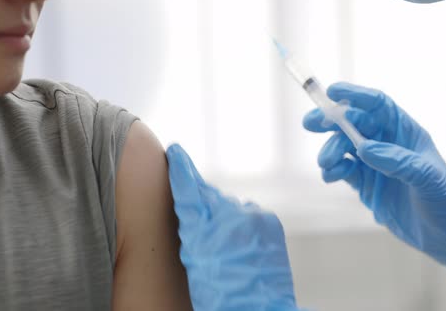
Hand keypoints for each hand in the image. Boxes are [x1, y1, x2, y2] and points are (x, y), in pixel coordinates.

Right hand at [166, 144, 300, 310]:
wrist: (259, 310)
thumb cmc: (221, 293)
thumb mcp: (195, 257)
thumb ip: (192, 221)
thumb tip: (195, 194)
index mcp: (208, 225)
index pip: (190, 189)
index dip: (181, 169)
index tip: (175, 150)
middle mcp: (233, 213)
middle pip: (212, 198)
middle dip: (204, 207)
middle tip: (202, 235)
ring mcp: (255, 217)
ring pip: (231, 208)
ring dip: (226, 220)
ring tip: (225, 249)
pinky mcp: (270, 223)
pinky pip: (249, 216)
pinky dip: (242, 226)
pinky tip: (241, 248)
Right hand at [303, 82, 445, 273]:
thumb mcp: (429, 179)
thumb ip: (397, 161)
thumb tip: (364, 148)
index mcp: (406, 133)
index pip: (378, 106)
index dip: (355, 96)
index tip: (332, 91)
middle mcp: (387, 144)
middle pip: (354, 123)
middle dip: (330, 120)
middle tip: (310, 123)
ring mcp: (374, 164)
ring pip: (343, 146)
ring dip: (330, 150)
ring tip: (326, 163)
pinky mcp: (364, 184)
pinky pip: (341, 170)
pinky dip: (332, 170)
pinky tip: (331, 176)